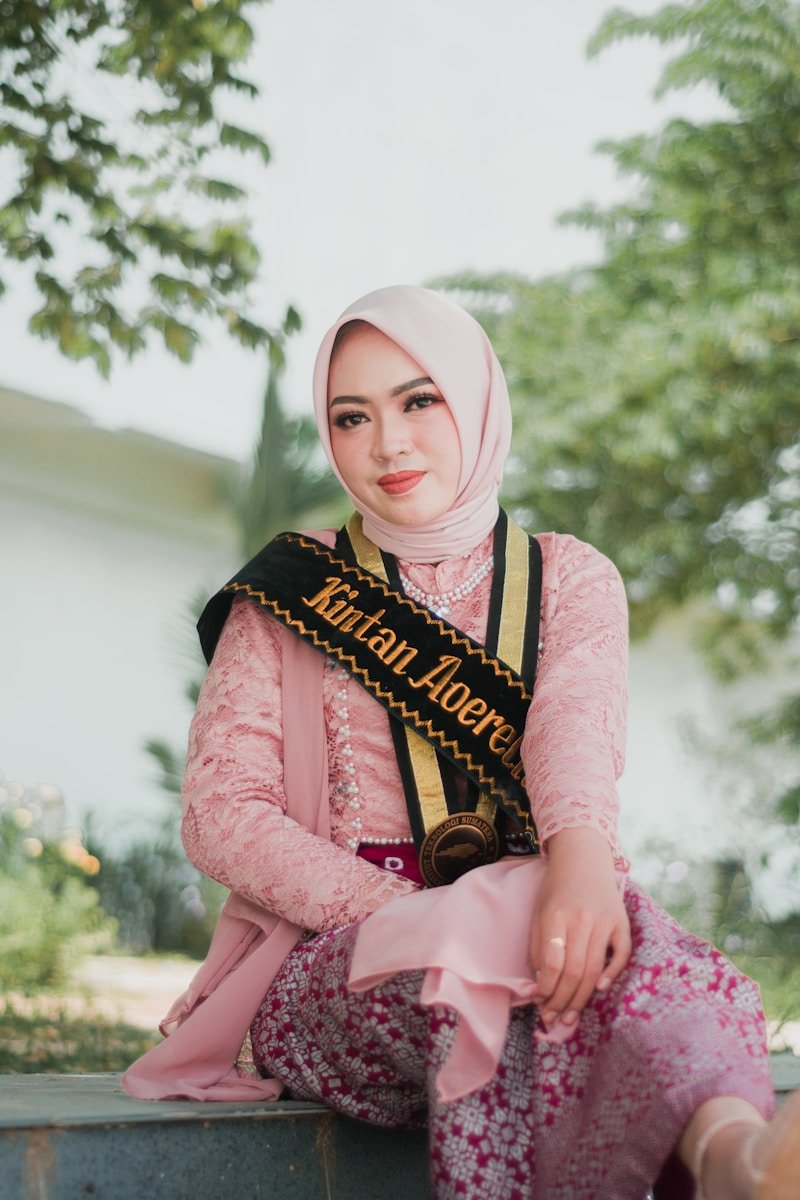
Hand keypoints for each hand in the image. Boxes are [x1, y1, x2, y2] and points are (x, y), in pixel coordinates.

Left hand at [530, 827, 630, 1030]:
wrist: (583, 859)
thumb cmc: (556, 890)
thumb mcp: (539, 913)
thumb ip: (538, 948)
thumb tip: (539, 986)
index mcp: (557, 916)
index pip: (553, 963)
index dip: (546, 989)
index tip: (539, 1003)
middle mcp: (583, 920)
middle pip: (575, 972)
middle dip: (562, 1001)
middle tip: (553, 1020)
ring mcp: (606, 921)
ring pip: (595, 969)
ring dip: (582, 998)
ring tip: (570, 1017)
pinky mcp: (623, 922)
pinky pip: (622, 955)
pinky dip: (612, 974)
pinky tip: (600, 990)